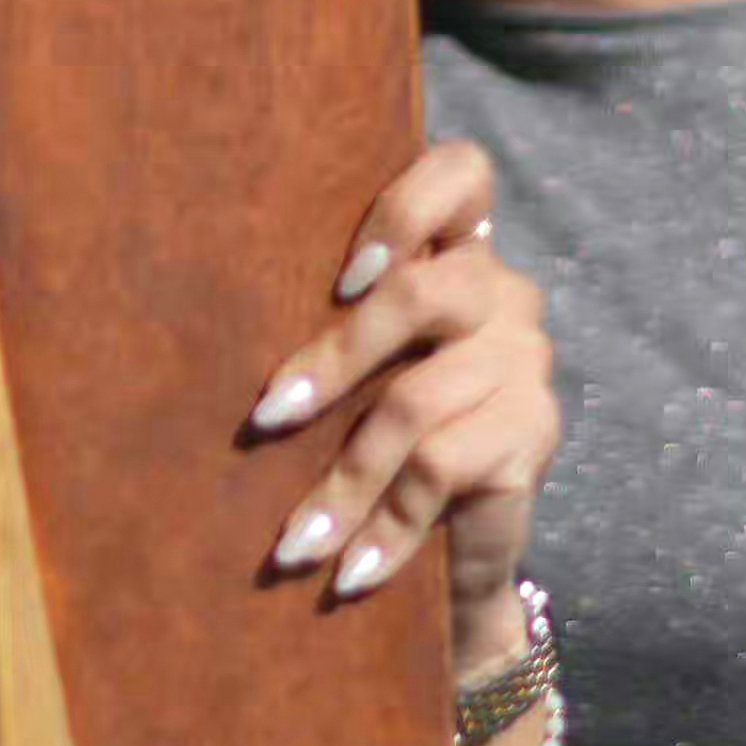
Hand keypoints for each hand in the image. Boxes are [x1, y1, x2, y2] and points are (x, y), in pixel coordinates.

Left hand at [239, 133, 557, 628]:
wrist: (452, 559)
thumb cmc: (377, 448)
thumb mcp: (354, 379)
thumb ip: (328, 328)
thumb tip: (210, 319)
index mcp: (458, 255)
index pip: (463, 174)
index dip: (406, 207)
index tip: (342, 278)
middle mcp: (503, 294)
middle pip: (426, 291)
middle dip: (337, 356)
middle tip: (270, 415)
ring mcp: (525, 362)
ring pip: (417, 400)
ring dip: (344, 481)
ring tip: (293, 543)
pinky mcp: (535, 433)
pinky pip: (441, 470)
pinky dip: (384, 527)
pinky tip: (350, 571)